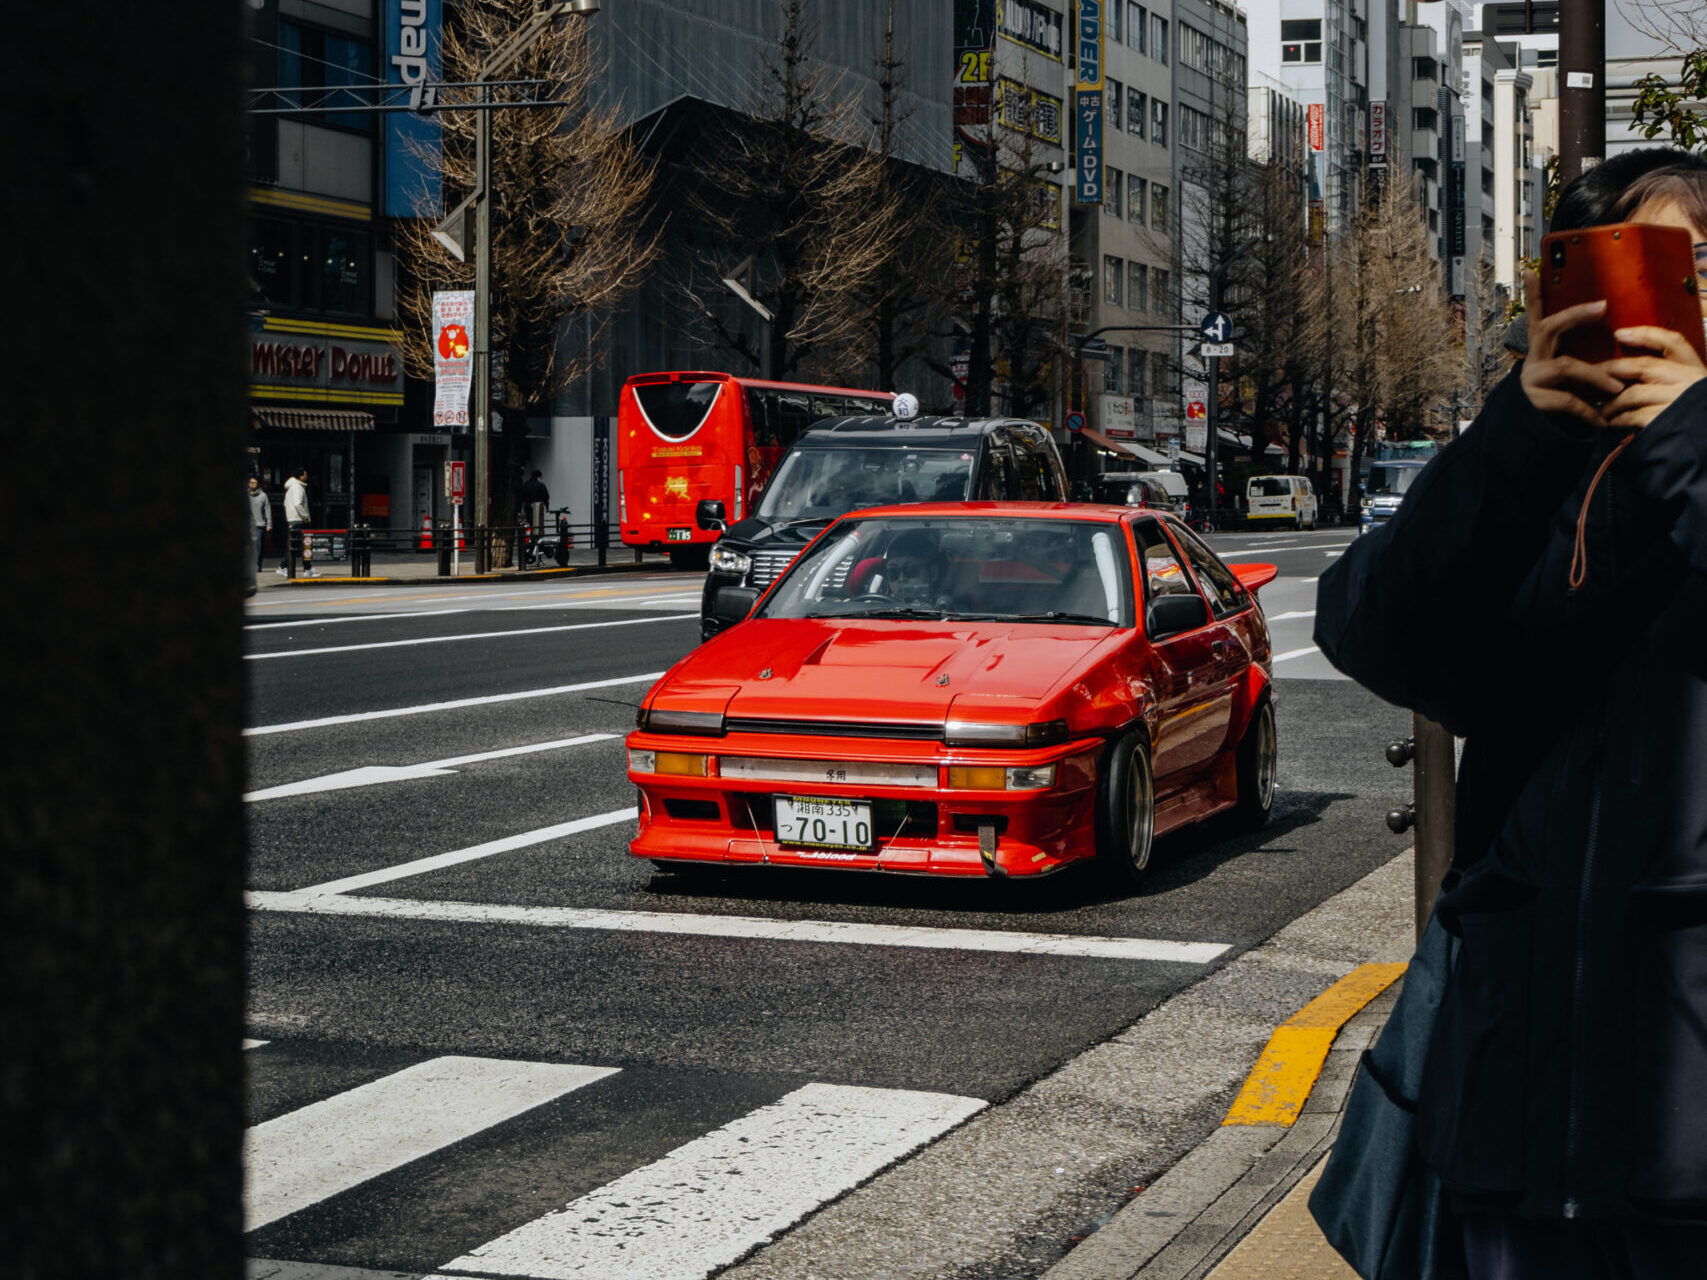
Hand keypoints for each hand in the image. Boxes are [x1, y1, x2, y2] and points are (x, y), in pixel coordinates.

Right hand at [1519, 271, 1626, 427]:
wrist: (1530, 434)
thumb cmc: (1555, 399)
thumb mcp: (1565, 375)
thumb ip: (1578, 358)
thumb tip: (1608, 343)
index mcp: (1540, 351)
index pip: (1535, 318)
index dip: (1533, 296)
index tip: (1534, 272)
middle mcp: (1533, 360)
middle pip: (1548, 328)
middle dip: (1574, 315)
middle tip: (1601, 307)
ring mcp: (1532, 379)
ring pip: (1566, 366)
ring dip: (1596, 376)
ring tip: (1617, 388)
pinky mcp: (1536, 401)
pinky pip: (1568, 400)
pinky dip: (1588, 410)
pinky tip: (1601, 420)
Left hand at [1598, 326, 1706, 428]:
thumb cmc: (1696, 416)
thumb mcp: (1691, 390)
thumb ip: (1669, 376)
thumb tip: (1631, 364)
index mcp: (1696, 369)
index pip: (1673, 342)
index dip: (1646, 334)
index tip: (1619, 334)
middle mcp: (1688, 381)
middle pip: (1643, 366)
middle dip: (1611, 371)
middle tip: (1591, 377)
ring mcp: (1678, 401)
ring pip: (1633, 393)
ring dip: (1610, 402)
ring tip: (1600, 408)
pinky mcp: (1666, 421)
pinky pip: (1633, 415)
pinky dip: (1617, 418)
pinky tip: (1611, 422)